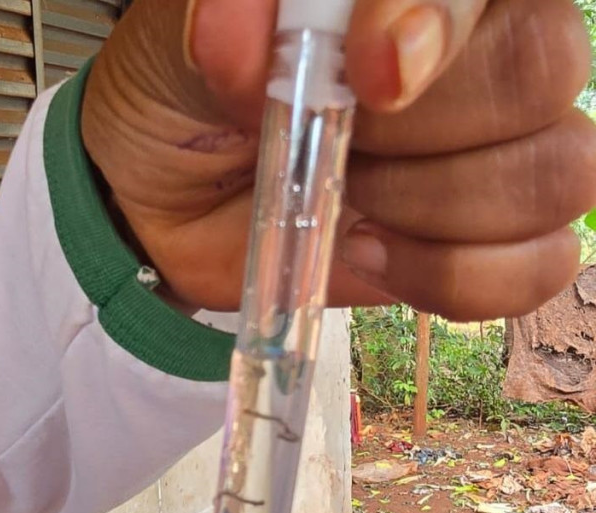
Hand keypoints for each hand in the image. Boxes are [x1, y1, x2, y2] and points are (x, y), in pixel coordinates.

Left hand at [82, 0, 595, 319]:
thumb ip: (229, 17)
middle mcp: (476, 57)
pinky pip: (537, 267)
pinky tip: (373, 257)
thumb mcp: (180, 43)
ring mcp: (489, 154)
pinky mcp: (479, 241)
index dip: (450, 20)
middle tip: (339, 147)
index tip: (371, 76)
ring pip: (557, 174)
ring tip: (350, 204)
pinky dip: (453, 277)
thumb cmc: (180, 104)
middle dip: (421, 135)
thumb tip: (244, 38)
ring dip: (432, 208)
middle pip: (544, 73)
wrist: (166, 205)